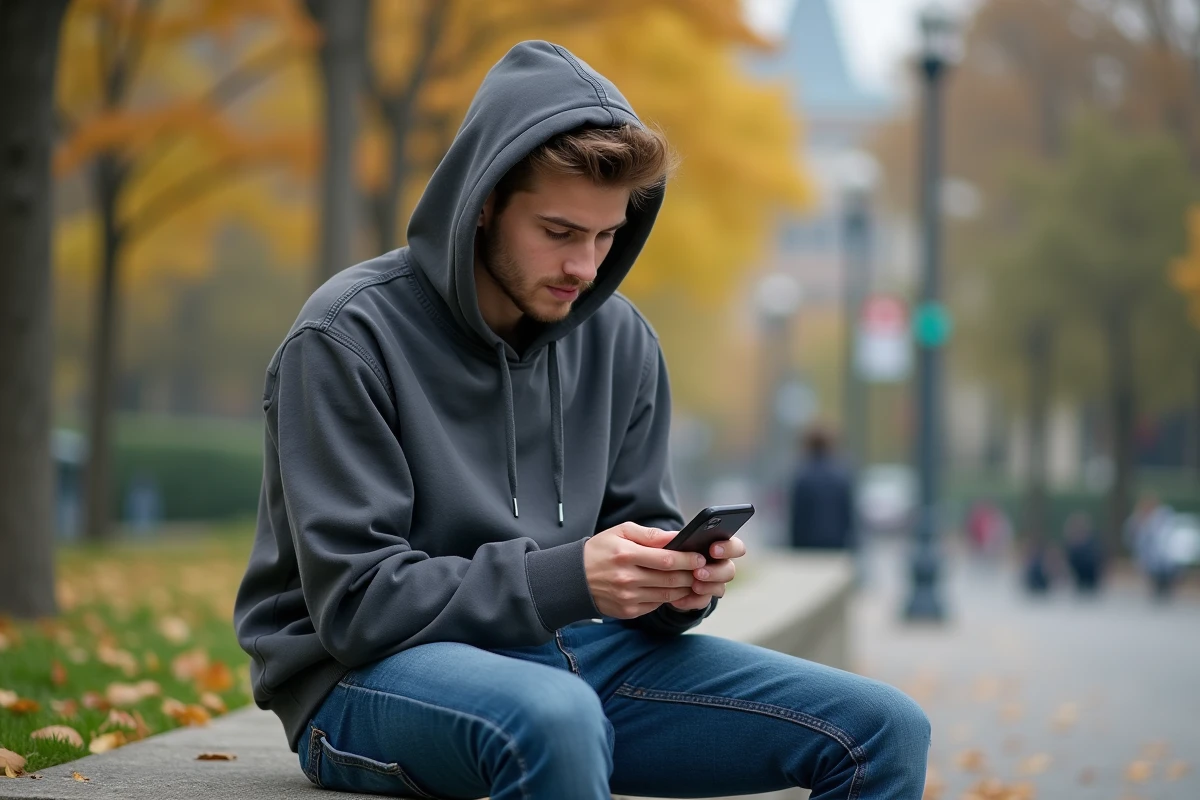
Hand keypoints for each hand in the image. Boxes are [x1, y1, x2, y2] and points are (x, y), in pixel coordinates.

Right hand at [584, 523, 706, 618]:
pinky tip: (674, 589)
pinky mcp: (628, 611)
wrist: (573, 578)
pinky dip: (669, 598)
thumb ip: (650, 534)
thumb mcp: (620, 532)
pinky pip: (656, 605)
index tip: (700, 557)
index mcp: (626, 555)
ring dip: (684, 588)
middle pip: (670, 579)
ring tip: (692, 579)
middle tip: (702, 570)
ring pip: (667, 595)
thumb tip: (677, 536)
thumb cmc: (600, 550)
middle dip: (690, 575)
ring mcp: (628, 598)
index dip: (688, 559)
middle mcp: (627, 578)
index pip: (667, 559)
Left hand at [668, 536, 746, 611]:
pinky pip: (704, 602)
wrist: (661, 574)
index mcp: (717, 546)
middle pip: (730, 570)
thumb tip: (675, 537)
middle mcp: (720, 565)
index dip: (728, 548)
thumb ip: (669, 537)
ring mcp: (714, 583)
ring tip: (693, 586)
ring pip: (720, 588)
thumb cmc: (668, 551)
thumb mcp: (666, 542)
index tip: (713, 549)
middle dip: (715, 572)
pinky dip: (691, 601)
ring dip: (707, 587)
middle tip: (698, 573)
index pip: (735, 546)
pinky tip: (678, 599)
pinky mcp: (704, 597)